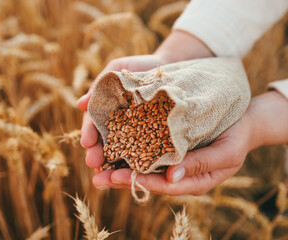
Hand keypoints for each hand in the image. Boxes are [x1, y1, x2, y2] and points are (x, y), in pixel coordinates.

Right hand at [78, 54, 168, 170]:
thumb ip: (100, 85)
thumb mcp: (117, 70)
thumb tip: (80, 104)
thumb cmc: (138, 67)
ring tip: (108, 176)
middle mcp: (117, 125)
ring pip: (122, 151)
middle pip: (105, 142)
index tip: (86, 143)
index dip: (89, 133)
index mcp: (105, 111)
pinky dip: (139, 161)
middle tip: (93, 164)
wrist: (168, 66)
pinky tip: (137, 171)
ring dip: (113, 164)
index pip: (94, 124)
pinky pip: (145, 150)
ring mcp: (134, 133)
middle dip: (98, 154)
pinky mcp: (153, 137)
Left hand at [92, 91, 287, 194]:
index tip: (117, 177)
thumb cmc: (237, 138)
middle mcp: (176, 172)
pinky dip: (128, 146)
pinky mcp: (165, 143)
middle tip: (97, 177)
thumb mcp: (226, 153)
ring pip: (141, 165)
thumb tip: (172, 177)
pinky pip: (144, 148)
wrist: (241, 121)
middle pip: (146, 178)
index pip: (163, 186)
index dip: (141, 182)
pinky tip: (110, 142)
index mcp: (191, 180)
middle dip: (121, 178)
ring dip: (119, 164)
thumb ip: (200, 165)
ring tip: (95, 164)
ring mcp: (170, 159)